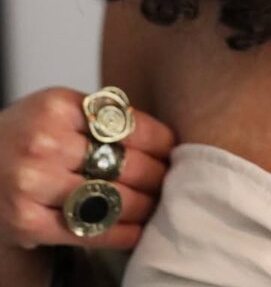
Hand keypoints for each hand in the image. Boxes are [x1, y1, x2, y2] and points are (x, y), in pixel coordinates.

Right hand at [0, 86, 175, 253]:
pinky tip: (138, 230)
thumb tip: (161, 138)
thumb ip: (100, 117)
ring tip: (160, 204)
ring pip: (111, 198)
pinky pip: (88, 230)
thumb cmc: (26, 134)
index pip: (127, 125)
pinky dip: (121, 233)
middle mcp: (44, 143)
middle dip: (157, 175)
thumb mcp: (58, 109)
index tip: (175, 150)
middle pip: (124, 163)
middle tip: (173, 180)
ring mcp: (33, 184)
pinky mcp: (27, 222)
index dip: (161, 141)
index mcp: (58, 106)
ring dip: (145, 206)